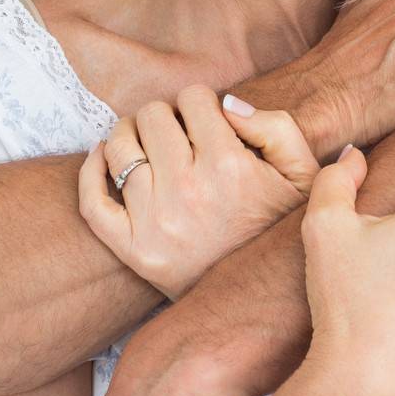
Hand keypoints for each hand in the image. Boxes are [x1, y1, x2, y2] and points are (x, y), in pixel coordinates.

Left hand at [79, 83, 320, 299]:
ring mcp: (154, 223)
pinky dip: (91, 170)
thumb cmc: (278, 227)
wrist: (260, 298)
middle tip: (180, 135)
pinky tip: (104, 155)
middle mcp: (187, 191)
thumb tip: (227, 104)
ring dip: (132, 134)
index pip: (193, 98)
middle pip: (152, 116)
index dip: (202, 102)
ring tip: (149, 145)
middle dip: (168, 116)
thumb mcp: (303, 175)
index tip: (207, 122)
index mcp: (228, 166)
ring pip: (120, 147)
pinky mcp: (132, 250)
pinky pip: (92, 202)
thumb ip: (276, 127)